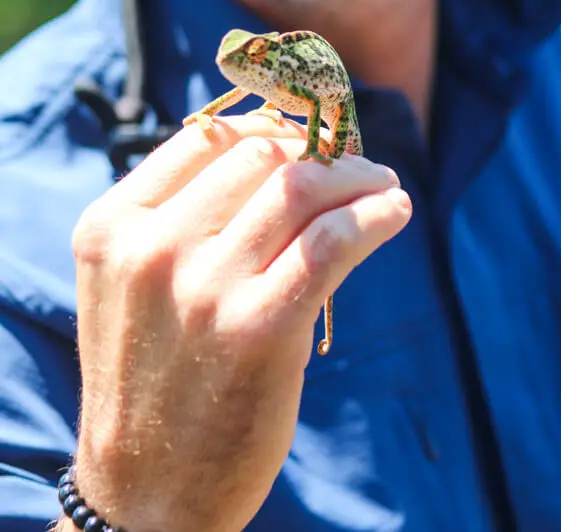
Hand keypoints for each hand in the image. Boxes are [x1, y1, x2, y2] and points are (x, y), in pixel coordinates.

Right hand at [71, 115, 411, 531]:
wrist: (146, 491)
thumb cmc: (152, 377)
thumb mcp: (134, 284)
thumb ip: (178, 216)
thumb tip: (271, 149)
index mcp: (112, 226)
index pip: (206, 137)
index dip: (268, 125)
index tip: (305, 139)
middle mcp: (152, 247)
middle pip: (260, 155)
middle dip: (317, 151)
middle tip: (352, 165)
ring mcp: (204, 287)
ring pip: (300, 186)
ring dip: (356, 177)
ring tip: (381, 187)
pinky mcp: (259, 329)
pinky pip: (332, 240)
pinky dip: (373, 215)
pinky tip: (393, 213)